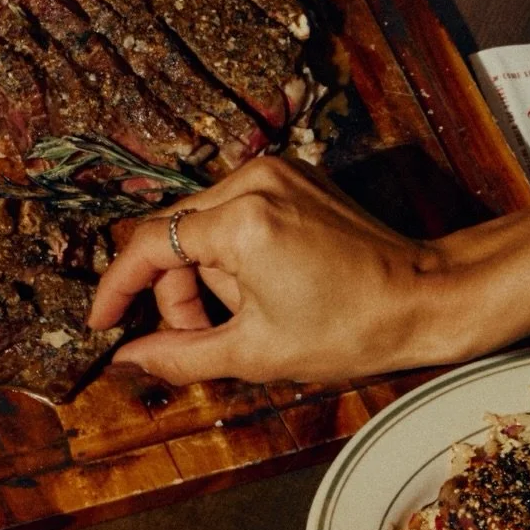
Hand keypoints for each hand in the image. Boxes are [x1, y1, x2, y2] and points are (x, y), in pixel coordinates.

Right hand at [87, 157, 450, 387]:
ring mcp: (275, 172)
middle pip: (174, 234)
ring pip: (202, 223)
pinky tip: (264, 284)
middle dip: (176, 291)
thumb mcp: (255, 352)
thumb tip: (128, 358)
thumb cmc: (351, 328)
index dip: (117, 287)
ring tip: (245, 312)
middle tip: (201, 336)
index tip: (103, 321)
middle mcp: (253, 182)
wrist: (426, 297)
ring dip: (206, 272)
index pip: (149, 245)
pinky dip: (233, 250)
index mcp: (240, 222)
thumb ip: (180, 354)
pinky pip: (235, 211)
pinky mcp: (293, 175)